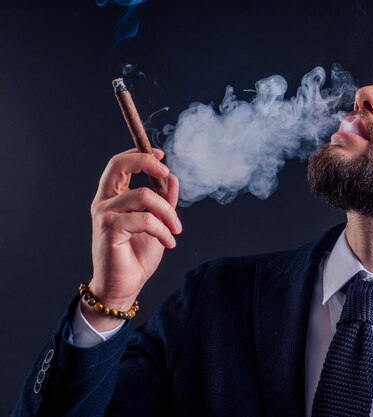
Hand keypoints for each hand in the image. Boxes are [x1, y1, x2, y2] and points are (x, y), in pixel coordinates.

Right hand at [83, 148, 181, 330]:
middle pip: (119, 165)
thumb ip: (164, 202)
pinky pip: (145, 220)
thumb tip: (173, 179)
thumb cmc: (136, 256)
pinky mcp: (109, 230)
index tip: (162, 155)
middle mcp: (104, 202)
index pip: (119, 164)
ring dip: (168, 212)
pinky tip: (169, 243)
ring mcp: (104, 214)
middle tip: (166, 172)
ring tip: (176, 229)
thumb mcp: (158, 223)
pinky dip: (163, 230)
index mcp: (113, 197)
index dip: (140, 155)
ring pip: (144, 196)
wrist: (124, 287)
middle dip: (146, 162)